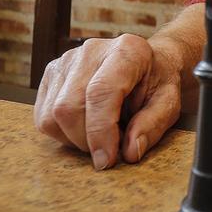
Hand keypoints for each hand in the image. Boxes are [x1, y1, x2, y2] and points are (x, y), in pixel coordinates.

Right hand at [33, 33, 182, 169]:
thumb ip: (153, 124)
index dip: (100, 132)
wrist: (147, 63)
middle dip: (86, 141)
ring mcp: (66, 61)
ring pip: (51, 116)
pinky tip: (85, 126)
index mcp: (127, 51)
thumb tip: (130, 152)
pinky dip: (62, 133)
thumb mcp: (169, 102)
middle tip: (109, 149)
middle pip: (69, 107)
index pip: (100, 92)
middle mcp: (92, 51)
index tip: (107, 160)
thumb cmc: (157, 83)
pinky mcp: (51, 74)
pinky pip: (42, 117)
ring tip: (101, 134)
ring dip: (74, 139)